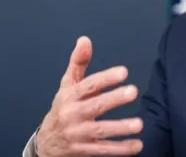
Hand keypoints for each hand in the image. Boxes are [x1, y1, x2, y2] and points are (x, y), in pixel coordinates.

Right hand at [35, 36, 142, 156]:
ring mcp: (78, 134)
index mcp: (70, 96)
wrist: (46, 142)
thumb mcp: (67, 85)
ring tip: (139, 124)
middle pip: (94, 106)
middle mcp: (72, 115)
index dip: (106, 78)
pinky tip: (137, 145)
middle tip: (133, 91)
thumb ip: (78, 62)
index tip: (123, 72)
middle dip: (114, 99)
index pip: (88, 85)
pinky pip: (103, 150)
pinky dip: (121, 149)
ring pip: (100, 131)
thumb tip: (85, 39)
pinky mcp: (84, 150)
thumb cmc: (63, 108)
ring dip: (120, 127)